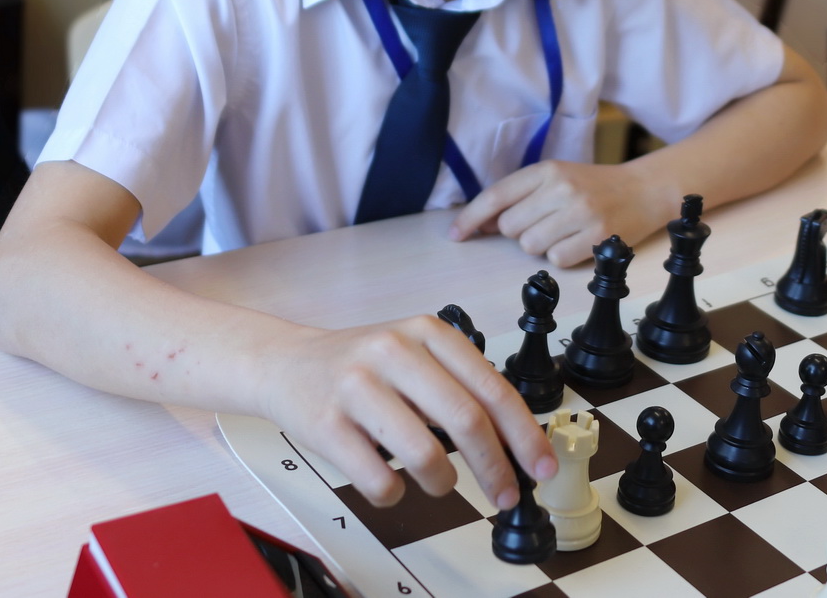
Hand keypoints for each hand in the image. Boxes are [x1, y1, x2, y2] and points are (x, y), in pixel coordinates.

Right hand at [260, 315, 555, 511]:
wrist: (283, 363)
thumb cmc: (361, 366)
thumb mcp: (415, 354)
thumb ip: (461, 387)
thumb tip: (518, 443)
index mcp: (426, 331)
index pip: (492, 388)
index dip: (525, 435)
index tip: (543, 468)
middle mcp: (393, 351)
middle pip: (467, 421)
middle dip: (496, 468)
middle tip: (506, 495)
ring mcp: (357, 387)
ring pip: (426, 456)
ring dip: (444, 484)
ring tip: (439, 483)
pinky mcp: (327, 425)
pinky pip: (380, 481)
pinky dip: (395, 493)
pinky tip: (390, 480)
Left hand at [449, 161, 663, 266]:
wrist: (644, 190)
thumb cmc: (593, 187)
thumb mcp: (556, 179)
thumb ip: (518, 198)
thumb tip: (480, 225)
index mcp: (547, 170)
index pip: (496, 196)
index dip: (470, 218)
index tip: (455, 235)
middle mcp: (561, 189)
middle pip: (509, 227)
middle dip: (518, 231)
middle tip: (543, 222)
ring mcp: (580, 213)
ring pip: (530, 246)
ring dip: (540, 245)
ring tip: (562, 231)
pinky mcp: (596, 237)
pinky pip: (555, 261)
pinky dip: (561, 257)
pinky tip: (577, 242)